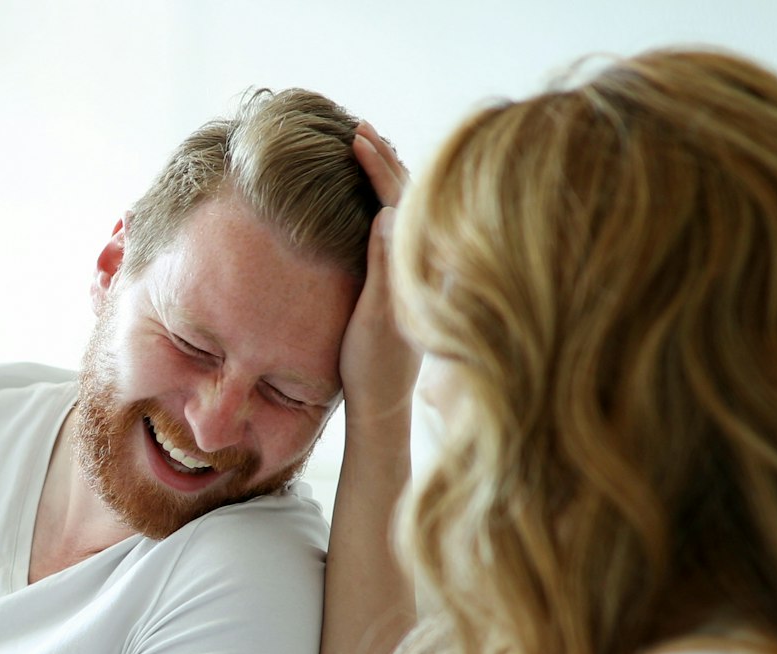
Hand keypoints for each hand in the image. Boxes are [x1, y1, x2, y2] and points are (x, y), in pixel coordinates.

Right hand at [338, 122, 419, 431]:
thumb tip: (386, 212)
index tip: (355, 138)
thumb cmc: (372, 365)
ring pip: (408, 206)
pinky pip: (401, 223)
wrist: (383, 401)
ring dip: (388, 174)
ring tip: (368, 148)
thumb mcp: (372, 318)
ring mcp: (416, 268)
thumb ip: (381, 266)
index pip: (399, 197)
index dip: (377, 164)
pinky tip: (375, 193)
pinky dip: (388, 197)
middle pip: (410, 192)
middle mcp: (422, 261)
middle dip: (384, 158)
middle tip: (358, 129)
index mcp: (414, 264)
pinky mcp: (407, 278)